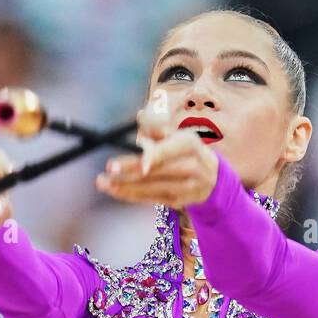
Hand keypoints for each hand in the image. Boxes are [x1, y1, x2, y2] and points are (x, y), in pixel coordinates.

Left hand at [94, 106, 219, 207]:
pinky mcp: (179, 201)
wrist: (214, 178)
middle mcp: (190, 166)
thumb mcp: (178, 134)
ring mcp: (185, 187)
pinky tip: (116, 191)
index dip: (145, 158)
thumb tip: (140, 116)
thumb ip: (157, 128)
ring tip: (103, 183)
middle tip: (105, 173)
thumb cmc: (188, 151)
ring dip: (124, 187)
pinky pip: (151, 199)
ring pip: (150, 188)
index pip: (164, 152)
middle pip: (154, 172)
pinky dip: (132, 195)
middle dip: (127, 173)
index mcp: (189, 144)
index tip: (128, 161)